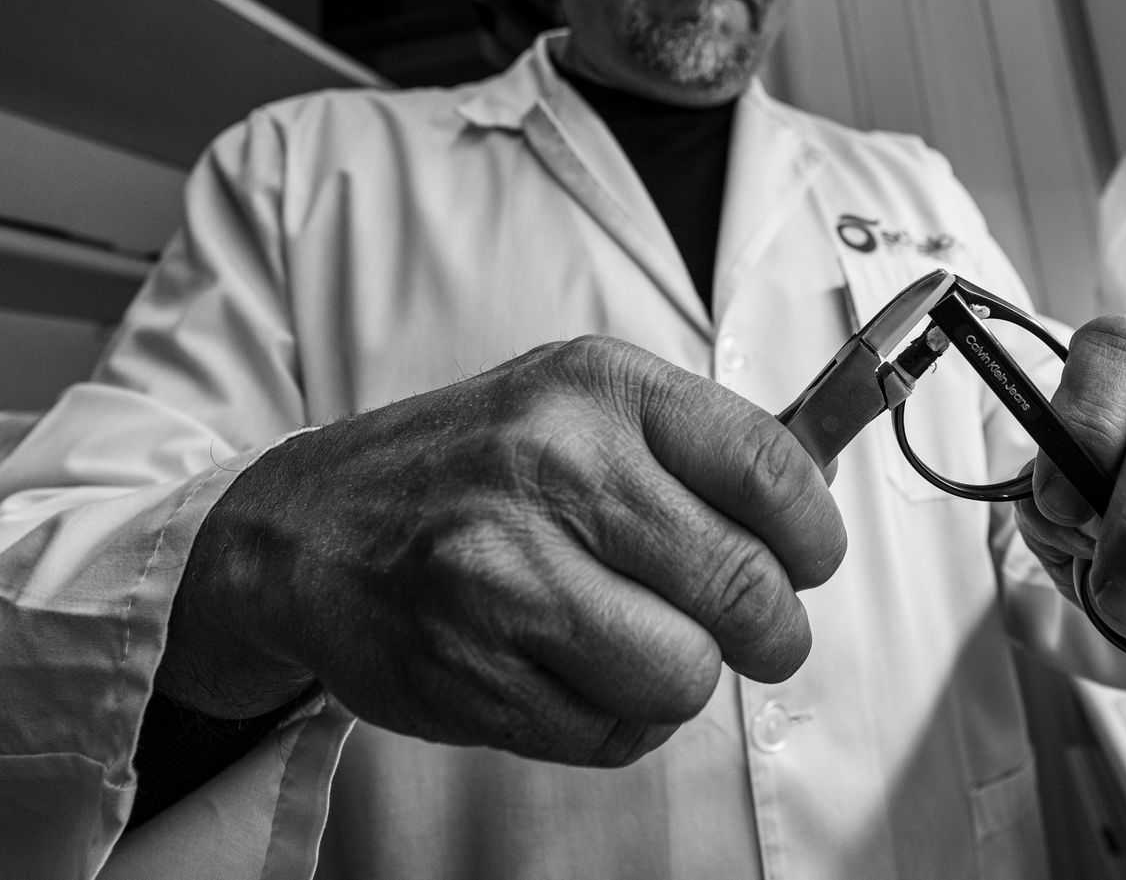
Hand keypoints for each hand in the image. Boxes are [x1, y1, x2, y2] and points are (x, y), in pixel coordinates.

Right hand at [159, 336, 845, 765]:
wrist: (306, 528)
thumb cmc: (469, 466)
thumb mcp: (577, 403)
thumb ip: (697, 447)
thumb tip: (819, 506)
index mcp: (598, 389)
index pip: (771, 468)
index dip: (815, 535)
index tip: (807, 559)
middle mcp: (551, 469)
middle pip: (744, 588)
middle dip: (771, 629)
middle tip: (755, 629)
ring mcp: (503, 574)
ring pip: (685, 677)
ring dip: (684, 679)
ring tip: (644, 645)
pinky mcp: (470, 671)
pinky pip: (613, 735)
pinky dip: (616, 721)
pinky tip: (576, 672)